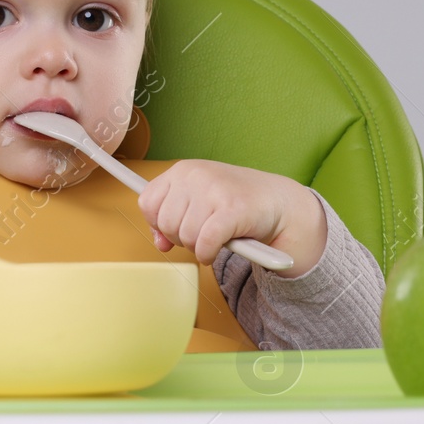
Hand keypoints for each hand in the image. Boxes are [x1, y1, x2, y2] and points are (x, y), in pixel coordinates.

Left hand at [138, 160, 326, 278]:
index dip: (158, 223)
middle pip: (166, 224)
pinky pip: (205, 244)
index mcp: (183, 169)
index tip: (178, 226)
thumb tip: (160, 243)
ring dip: (198, 247)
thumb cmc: (233, 202)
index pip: (146, 203)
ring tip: (215, 236)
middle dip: (181, 237)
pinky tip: (216, 249)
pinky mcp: (233, 210)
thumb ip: (172, 220)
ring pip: (185, 237)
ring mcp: (215, 190)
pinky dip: (208, 254)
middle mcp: (196, 175)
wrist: (277, 201)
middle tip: (202, 232)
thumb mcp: (197, 204)